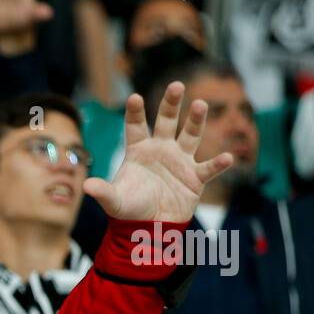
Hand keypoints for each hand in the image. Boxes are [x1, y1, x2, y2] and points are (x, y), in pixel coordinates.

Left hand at [83, 82, 233, 222]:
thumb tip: (86, 186)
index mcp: (139, 150)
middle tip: (176, 85)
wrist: (149, 227)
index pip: (136, 127)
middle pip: (167, 121)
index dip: (135, 113)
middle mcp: (161, 150)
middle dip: (171, 104)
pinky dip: (218, 164)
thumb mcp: (114, 200)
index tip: (134, 98)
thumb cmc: (130, 209)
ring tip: (200, 105)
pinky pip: (208, 168)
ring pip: (190, 135)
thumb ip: (103, 192)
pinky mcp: (195, 178)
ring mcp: (180, 161)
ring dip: (196, 121)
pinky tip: (227, 157)